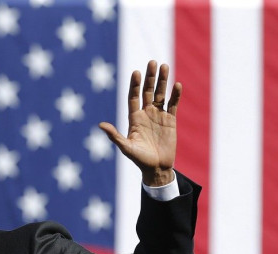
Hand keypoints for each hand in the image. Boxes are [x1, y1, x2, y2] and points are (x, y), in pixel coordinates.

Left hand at [99, 60, 180, 186]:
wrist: (157, 168)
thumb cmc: (139, 159)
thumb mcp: (126, 147)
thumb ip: (114, 136)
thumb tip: (100, 125)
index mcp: (134, 118)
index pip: (133, 97)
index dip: (134, 85)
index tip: (136, 72)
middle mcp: (146, 114)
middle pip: (147, 91)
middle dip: (150, 77)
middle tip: (152, 62)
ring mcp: (158, 116)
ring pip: (160, 94)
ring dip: (162, 81)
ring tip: (164, 66)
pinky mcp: (170, 120)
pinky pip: (173, 105)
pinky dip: (175, 95)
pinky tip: (177, 85)